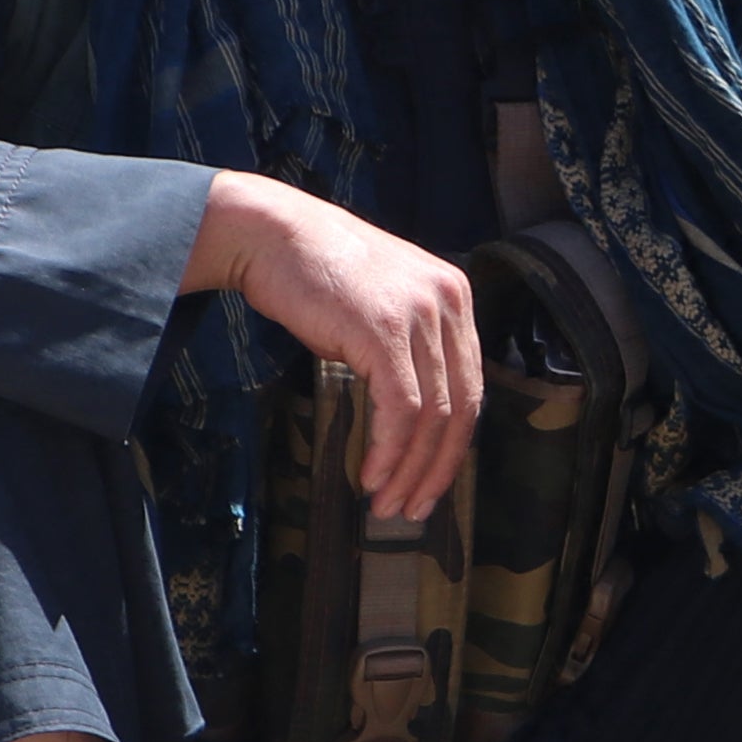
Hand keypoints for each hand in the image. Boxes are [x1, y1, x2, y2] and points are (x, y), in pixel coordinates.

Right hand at [193, 171, 479, 520]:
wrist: (270, 233)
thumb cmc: (313, 273)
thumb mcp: (379, 306)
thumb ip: (406, 349)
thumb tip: (409, 419)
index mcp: (454, 296)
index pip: (471, 386)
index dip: (452, 444)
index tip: (430, 483)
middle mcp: (449, 301)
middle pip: (462, 407)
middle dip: (438, 468)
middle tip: (414, 509)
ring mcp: (420, 313)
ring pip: (434, 415)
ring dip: (410, 469)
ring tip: (387, 505)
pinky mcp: (385, 329)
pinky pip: (401, 409)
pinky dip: (389, 451)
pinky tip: (372, 476)